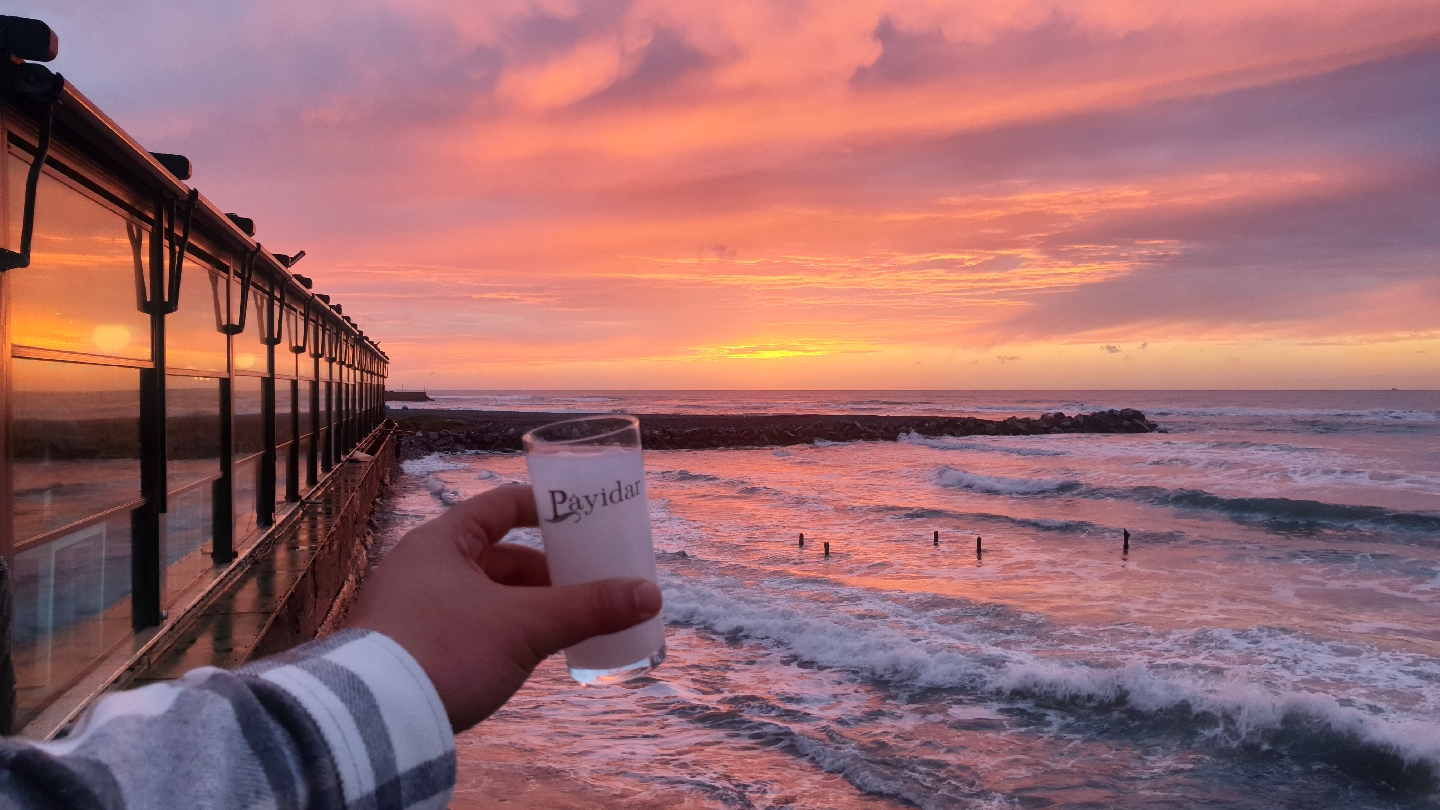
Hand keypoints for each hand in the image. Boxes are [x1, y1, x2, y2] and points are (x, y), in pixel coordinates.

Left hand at [346, 483, 662, 730]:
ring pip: (484, 597)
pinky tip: (527, 655)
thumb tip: (649, 594)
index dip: (543, 508)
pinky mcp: (408, 649)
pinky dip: (502, 633)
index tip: (581, 517)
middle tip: (587, 587)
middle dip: (546, 573)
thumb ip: (588, 608)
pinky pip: (468, 627)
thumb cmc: (446, 650)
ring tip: (566, 625)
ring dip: (526, 607)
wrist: (374, 720)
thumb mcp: (525, 626)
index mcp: (441, 542)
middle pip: (497, 557)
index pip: (499, 507)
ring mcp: (411, 610)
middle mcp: (421, 568)